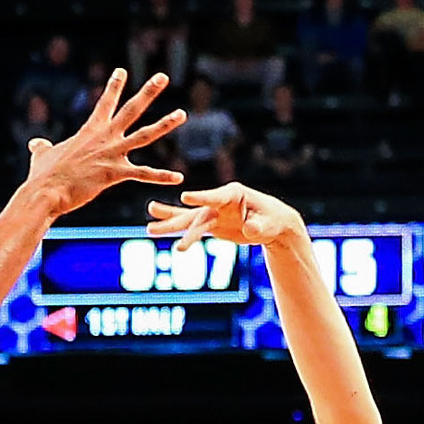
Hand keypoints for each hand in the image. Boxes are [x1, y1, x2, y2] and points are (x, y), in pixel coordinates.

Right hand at [26, 70, 183, 216]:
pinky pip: (143, 174)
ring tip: (182, 113)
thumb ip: (42, 148)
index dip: (114, 86)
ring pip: (145, 135)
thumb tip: (35, 144)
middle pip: (131, 109)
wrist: (45, 192)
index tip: (122, 71)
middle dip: (148, 92)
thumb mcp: (41, 156)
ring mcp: (111, 154)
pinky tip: (178, 178)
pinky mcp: (114, 174)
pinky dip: (161, 177)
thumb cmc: (43, 176)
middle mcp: (104, 137)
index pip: (105, 103)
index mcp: (90, 131)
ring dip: (165, 124)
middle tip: (163, 77)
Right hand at [146, 181, 302, 250]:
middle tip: (156, 222)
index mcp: (234, 194)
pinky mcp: (210, 223)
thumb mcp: (269, 224)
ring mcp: (213, 212)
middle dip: (177, 219)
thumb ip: (258, 227)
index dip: (201, 197)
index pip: (214, 197)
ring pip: (188, 219)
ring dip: (169, 224)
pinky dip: (173, 225)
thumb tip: (249, 229)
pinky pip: (190, 226)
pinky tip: (155, 226)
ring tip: (149, 230)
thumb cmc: (274, 220)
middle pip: (196, 212)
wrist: (272, 224)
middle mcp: (219, 201)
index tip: (185, 196)